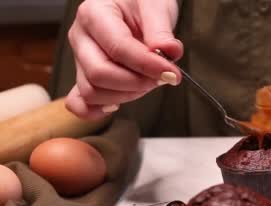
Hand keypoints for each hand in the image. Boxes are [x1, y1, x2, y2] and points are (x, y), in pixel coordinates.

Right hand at [65, 0, 181, 117]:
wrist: (135, 4)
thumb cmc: (142, 1)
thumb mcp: (155, 5)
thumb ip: (161, 30)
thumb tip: (169, 52)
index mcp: (94, 14)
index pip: (118, 48)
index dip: (147, 66)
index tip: (172, 73)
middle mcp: (81, 37)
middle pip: (100, 74)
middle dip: (137, 83)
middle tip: (163, 77)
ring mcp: (80, 58)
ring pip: (92, 91)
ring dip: (126, 95)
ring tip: (149, 81)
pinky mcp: (84, 75)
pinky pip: (79, 101)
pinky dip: (96, 110)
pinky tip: (118, 105)